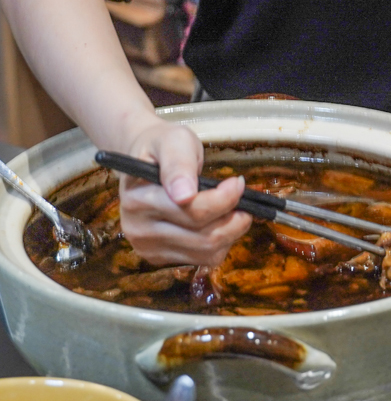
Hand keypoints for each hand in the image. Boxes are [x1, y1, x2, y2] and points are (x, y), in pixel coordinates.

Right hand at [117, 118, 251, 265]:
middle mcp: (137, 228)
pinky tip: (218, 222)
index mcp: (138, 198)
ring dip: (232, 231)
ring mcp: (148, 247)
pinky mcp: (161, 258)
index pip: (191, 211)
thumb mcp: (174, 142)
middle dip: (234, 216)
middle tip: (242, 197)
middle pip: (204, 236)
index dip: (224, 199)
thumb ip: (179, 165)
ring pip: (208, 251)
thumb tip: (184, 194)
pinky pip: (204, 258)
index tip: (237, 182)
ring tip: (233, 209)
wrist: (146, 160)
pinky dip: (222, 242)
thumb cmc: (163, 147)